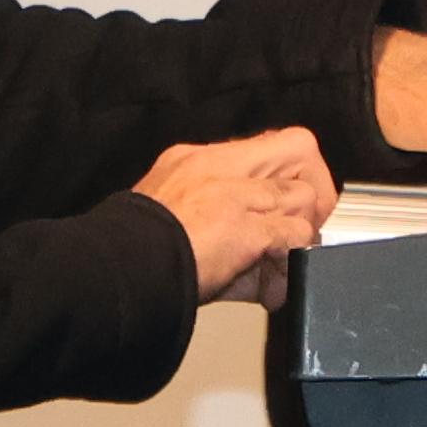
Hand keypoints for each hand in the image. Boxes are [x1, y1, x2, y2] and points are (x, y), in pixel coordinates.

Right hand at [132, 127, 336, 308]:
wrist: (116, 270)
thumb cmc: (131, 249)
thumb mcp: (163, 206)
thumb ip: (205, 206)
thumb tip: (239, 231)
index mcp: (195, 159)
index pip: (268, 141)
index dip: (291, 171)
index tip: (289, 200)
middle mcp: (218, 168)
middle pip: (298, 149)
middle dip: (310, 192)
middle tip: (300, 226)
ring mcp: (235, 196)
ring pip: (305, 197)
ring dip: (299, 233)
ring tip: (278, 262)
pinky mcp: (245, 229)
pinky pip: (296, 237)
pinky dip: (292, 262)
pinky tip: (272, 285)